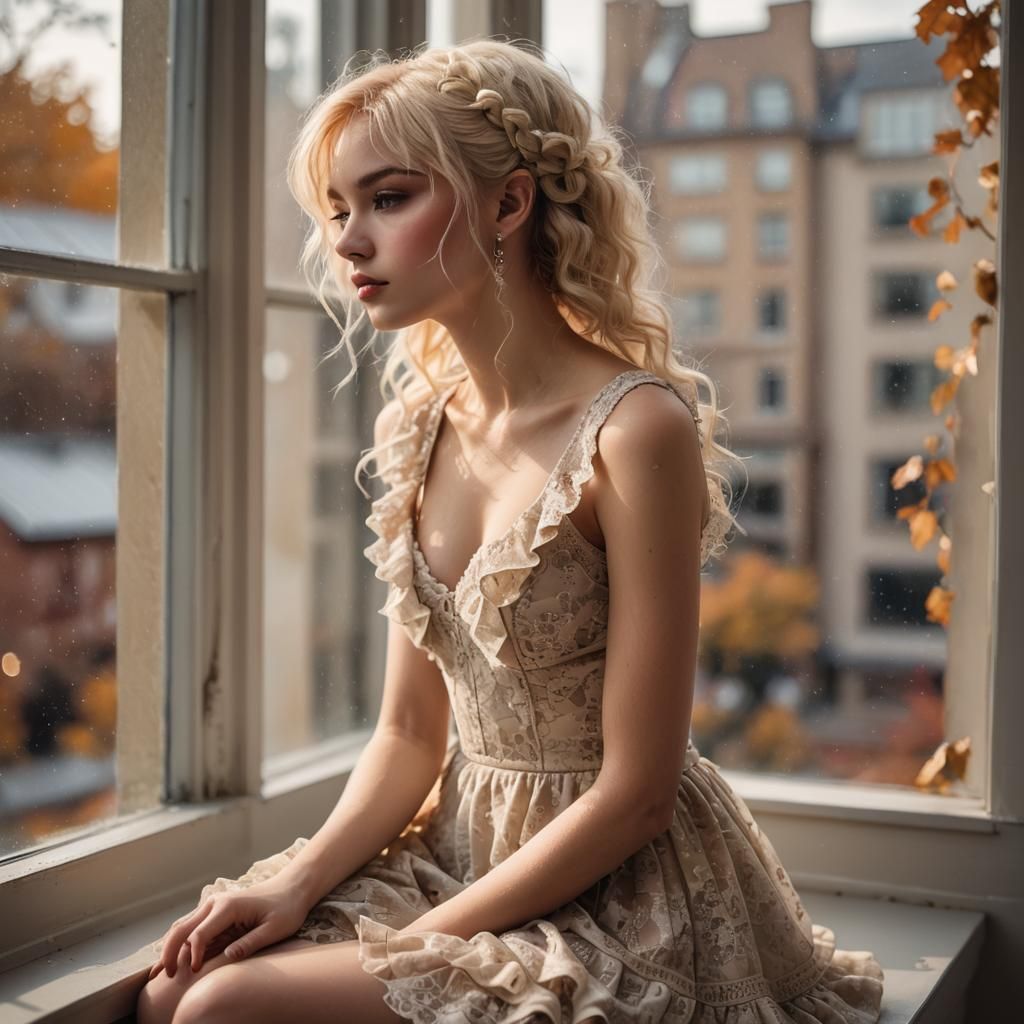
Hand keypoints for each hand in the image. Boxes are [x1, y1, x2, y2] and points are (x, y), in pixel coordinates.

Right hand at [148, 875, 311, 978]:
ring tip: (159, 973)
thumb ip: (250, 942)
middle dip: (168, 952)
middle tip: (163, 977)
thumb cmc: (286, 909)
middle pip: (182, 928)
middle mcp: (216, 903)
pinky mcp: (215, 914)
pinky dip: (179, 944)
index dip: (192, 954)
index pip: (200, 933)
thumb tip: (227, 956)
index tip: (193, 971)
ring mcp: (213, 907)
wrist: (292, 889)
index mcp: (228, 906)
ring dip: (169, 948)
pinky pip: (192, 929)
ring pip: (182, 927)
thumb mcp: (275, 929)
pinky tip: (172, 960)